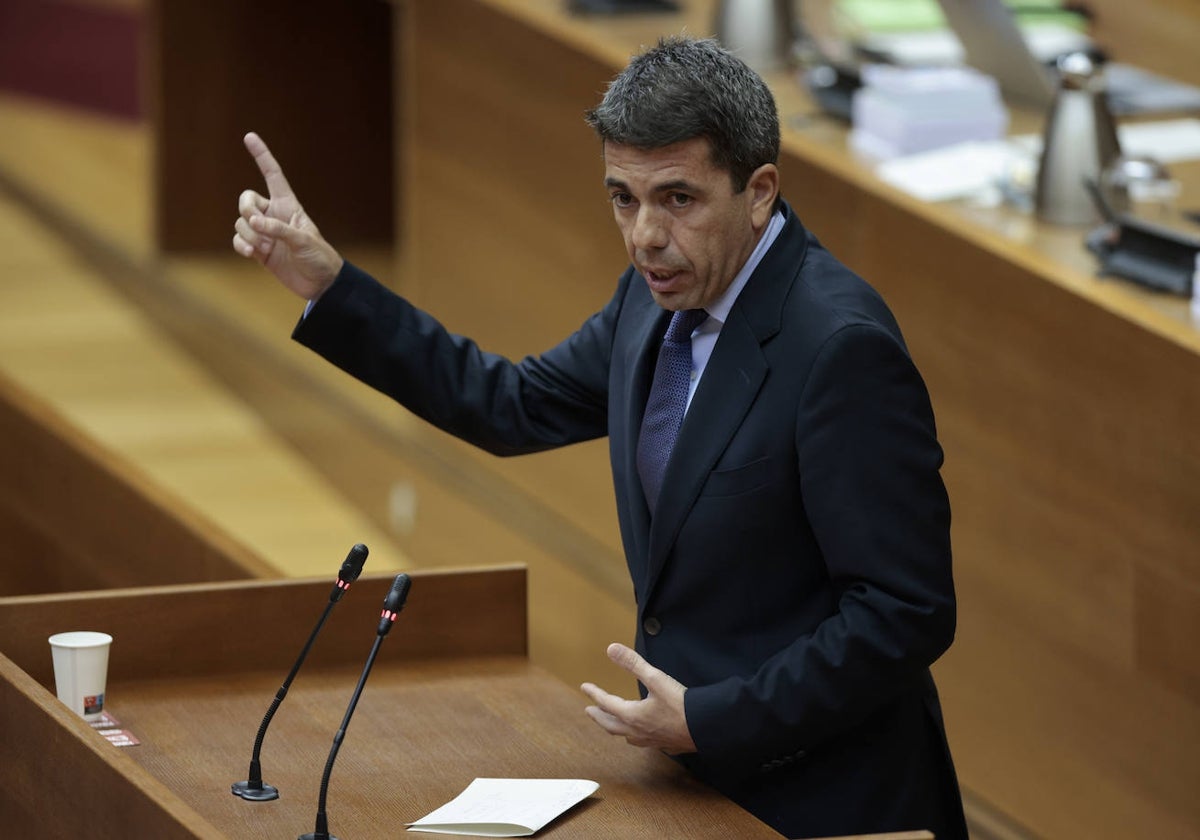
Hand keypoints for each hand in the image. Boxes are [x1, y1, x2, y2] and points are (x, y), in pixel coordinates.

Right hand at [232, 132, 342, 300]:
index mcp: (288, 205)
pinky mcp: (258, 250)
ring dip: (249, 235)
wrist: (320, 283)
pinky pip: (239, 240)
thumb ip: (279, 229)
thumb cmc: (319, 257)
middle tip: (257, 225)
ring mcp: (264, 233)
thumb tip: (254, 223)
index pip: (272, 175)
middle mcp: (273, 215)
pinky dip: (241, 245)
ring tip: (266, 248)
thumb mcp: (303, 240)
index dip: (262, 156)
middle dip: (246, 209)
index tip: (249, 137)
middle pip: (246, 199)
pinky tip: (252, 254)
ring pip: (241, 223)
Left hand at [581, 642, 695, 754]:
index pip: (607, 703)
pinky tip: (643, 735)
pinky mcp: (666, 745)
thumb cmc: (681, 704)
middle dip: (599, 716)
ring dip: (616, 729)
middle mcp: (638, 731)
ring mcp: (652, 740)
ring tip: (613, 724)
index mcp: (632, 715)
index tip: (585, 687)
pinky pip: (644, 742)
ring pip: (627, 737)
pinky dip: (636, 737)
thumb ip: (633, 663)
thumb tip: (611, 649)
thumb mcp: (656, 678)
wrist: (706, 727)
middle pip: (611, 725)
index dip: (594, 694)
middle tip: (589, 711)